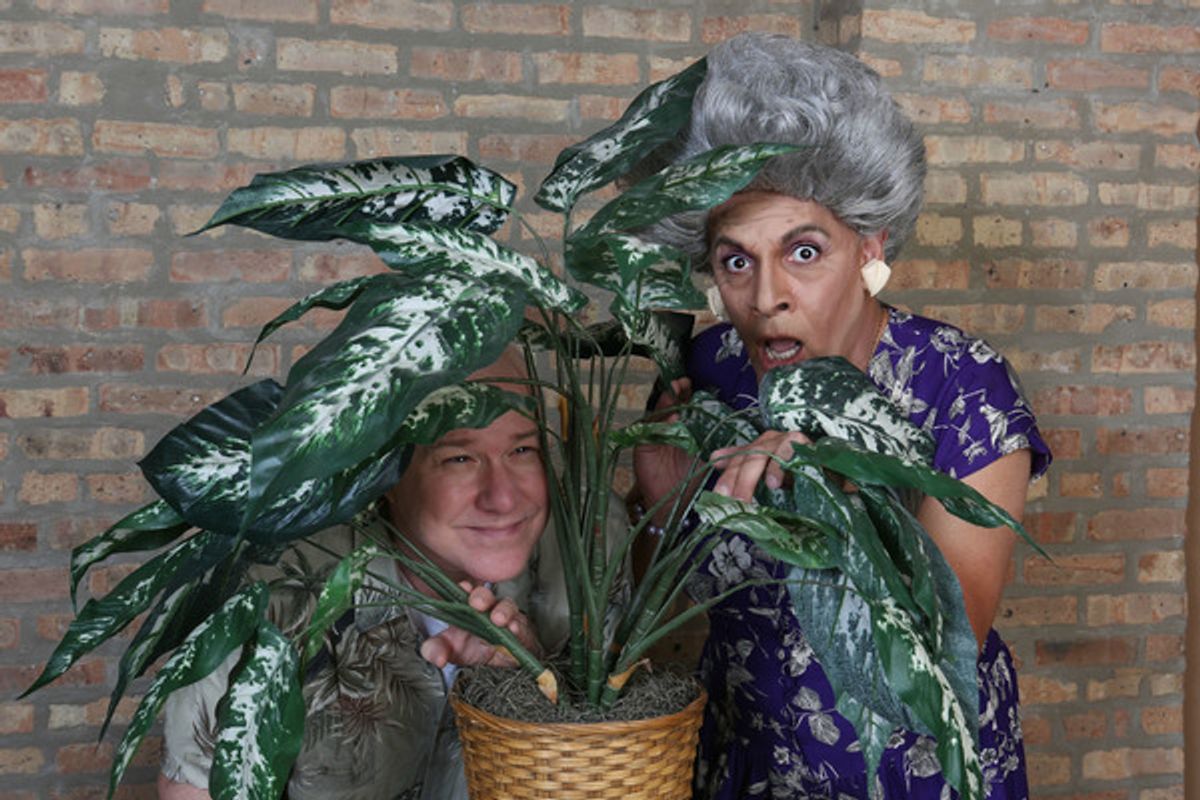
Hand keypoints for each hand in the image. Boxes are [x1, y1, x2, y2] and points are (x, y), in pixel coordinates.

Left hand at [419, 582, 538, 668]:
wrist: (498, 665)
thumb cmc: (474, 650)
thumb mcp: (451, 651)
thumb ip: (437, 650)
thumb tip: (437, 657)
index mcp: (470, 608)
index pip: (468, 592)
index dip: (466, 589)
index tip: (463, 588)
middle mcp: (490, 610)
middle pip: (488, 597)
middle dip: (483, 597)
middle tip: (477, 603)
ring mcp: (508, 620)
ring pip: (508, 608)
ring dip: (504, 611)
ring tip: (499, 619)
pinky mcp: (524, 635)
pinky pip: (525, 630)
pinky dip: (520, 629)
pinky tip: (515, 629)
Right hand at [631, 378, 695, 523]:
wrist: (674, 502)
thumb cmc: (690, 479)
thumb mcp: (703, 454)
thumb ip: (707, 436)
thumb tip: (720, 418)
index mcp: (679, 429)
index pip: (681, 405)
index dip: (685, 394)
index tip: (691, 383)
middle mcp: (664, 430)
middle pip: (667, 405)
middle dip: (674, 393)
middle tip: (683, 382)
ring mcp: (652, 438)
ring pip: (657, 415)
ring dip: (666, 402)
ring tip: (675, 391)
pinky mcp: (643, 447)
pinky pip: (649, 432)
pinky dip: (659, 424)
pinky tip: (671, 417)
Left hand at [710, 430, 811, 501]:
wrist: (833, 470)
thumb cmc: (799, 472)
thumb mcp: (769, 474)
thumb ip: (744, 467)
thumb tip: (714, 459)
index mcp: (759, 447)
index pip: (737, 459)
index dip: (726, 476)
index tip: (717, 495)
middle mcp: (770, 440)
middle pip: (746, 458)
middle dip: (734, 480)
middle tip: (727, 501)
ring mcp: (786, 440)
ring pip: (762, 454)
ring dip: (750, 477)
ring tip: (743, 498)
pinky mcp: (804, 444)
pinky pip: (788, 453)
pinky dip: (778, 468)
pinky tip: (773, 483)